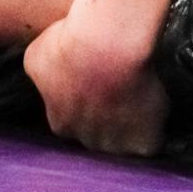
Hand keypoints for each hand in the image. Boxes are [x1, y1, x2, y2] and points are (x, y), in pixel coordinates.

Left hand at [23, 10, 170, 156]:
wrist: (108, 44)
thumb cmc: (70, 45)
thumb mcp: (37, 57)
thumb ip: (42, 78)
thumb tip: (46, 79)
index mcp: (60, 124)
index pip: (71, 124)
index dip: (84, 107)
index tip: (94, 89)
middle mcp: (86, 142)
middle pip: (98, 137)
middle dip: (105, 119)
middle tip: (116, 90)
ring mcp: (115, 147)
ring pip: (124, 143)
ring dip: (129, 126)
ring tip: (137, 98)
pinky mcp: (143, 143)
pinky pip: (151, 141)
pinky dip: (155, 127)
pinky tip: (153, 106)